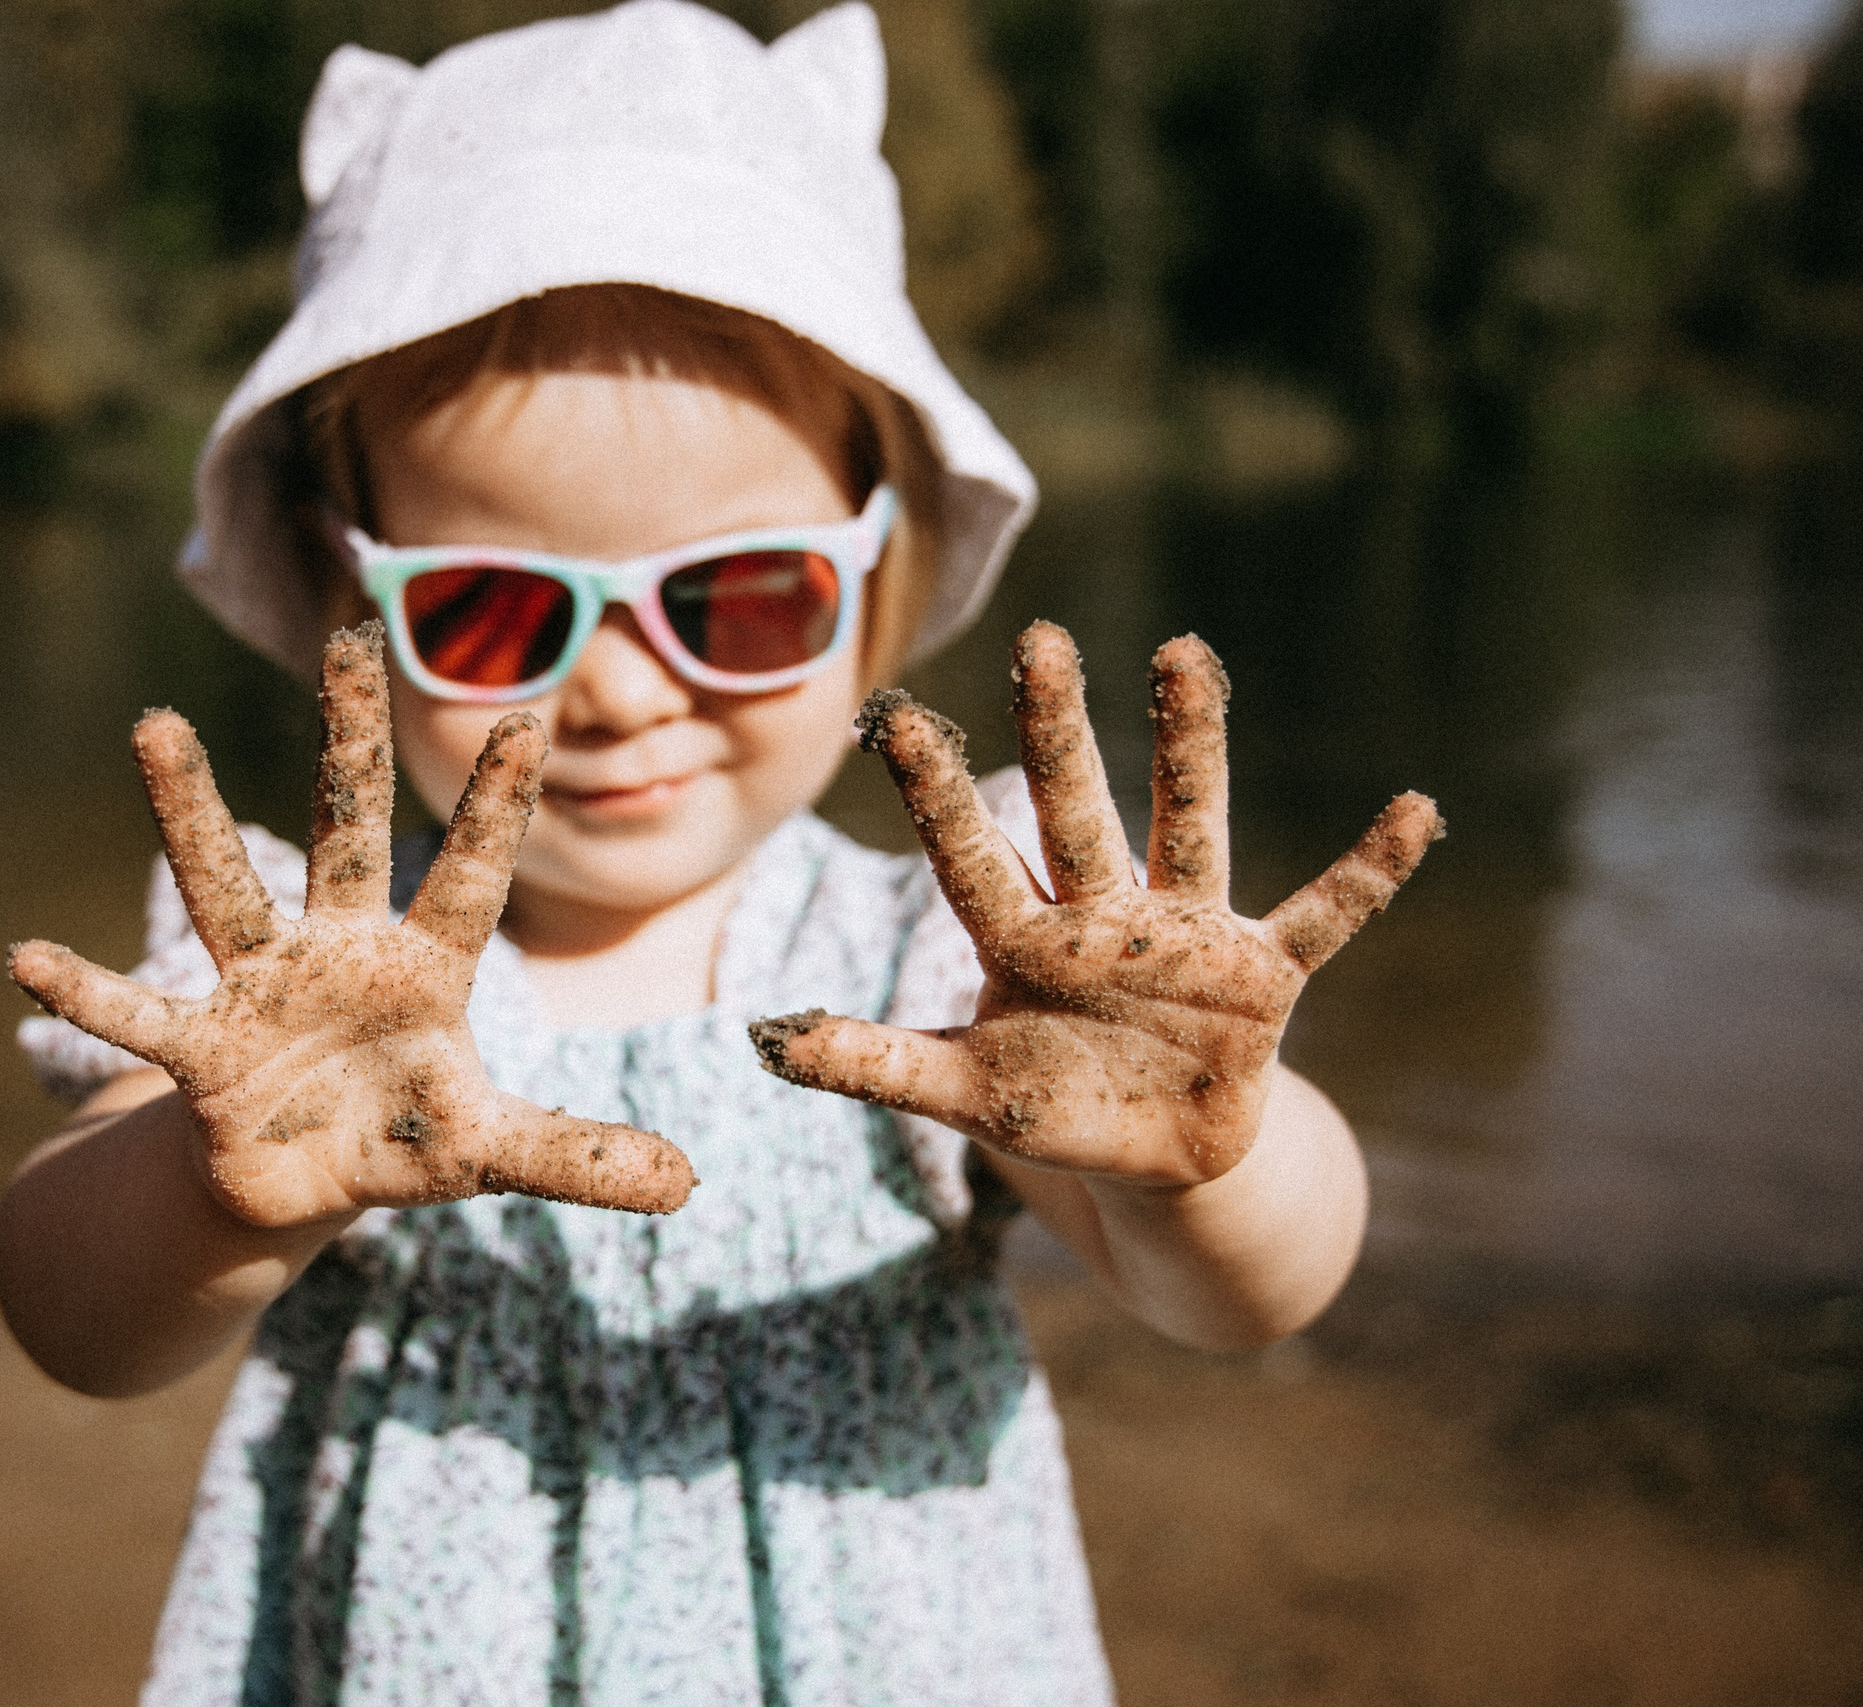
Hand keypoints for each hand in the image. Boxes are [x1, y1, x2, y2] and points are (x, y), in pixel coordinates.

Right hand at [9, 622, 695, 1226]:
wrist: (294, 1181)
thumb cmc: (397, 1137)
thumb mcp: (488, 1149)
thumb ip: (575, 1154)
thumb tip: (689, 1182)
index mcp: (423, 966)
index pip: (470, 871)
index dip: (499, 805)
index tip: (532, 714)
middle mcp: (339, 951)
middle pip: (347, 829)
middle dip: (348, 740)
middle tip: (348, 638)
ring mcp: (260, 989)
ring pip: (226, 885)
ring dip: (191, 813)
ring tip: (156, 724)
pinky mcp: (198, 1050)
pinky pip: (137, 1017)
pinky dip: (87, 992)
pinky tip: (25, 957)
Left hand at [749, 621, 1439, 1187]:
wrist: (1157, 1162)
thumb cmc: (1053, 1112)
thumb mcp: (961, 1095)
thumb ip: (874, 1064)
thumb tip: (765, 1038)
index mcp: (1021, 942)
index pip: (968, 855)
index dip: (935, 795)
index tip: (894, 718)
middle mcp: (1101, 917)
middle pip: (1073, 811)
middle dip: (1057, 733)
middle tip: (1040, 641)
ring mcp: (1184, 937)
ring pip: (1188, 825)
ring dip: (1189, 747)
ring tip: (1183, 654)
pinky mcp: (1261, 977)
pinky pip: (1324, 916)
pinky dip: (1370, 873)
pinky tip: (1416, 811)